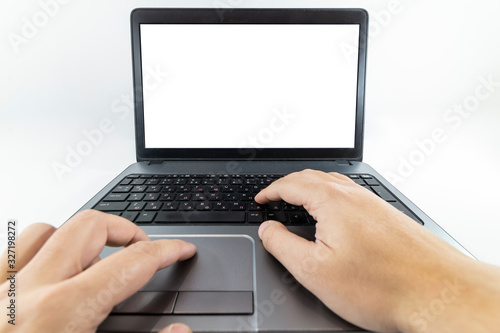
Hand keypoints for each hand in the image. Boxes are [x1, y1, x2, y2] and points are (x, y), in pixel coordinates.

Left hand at [0, 210, 194, 332]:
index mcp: (63, 315)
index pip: (132, 264)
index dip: (166, 251)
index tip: (181, 251)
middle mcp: (28, 294)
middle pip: (89, 227)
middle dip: (127, 230)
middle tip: (144, 250)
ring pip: (46, 232)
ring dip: (80, 239)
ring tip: (98, 259)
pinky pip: (9, 254)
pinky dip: (36, 252)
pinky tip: (48, 273)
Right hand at [255, 169, 496, 332]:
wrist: (437, 293)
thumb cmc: (381, 285)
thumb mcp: (314, 270)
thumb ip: (282, 245)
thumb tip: (267, 228)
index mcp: (333, 201)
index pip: (292, 184)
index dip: (271, 191)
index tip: (261, 198)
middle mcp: (355, 195)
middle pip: (313, 177)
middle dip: (289, 185)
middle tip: (275, 197)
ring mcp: (374, 203)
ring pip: (334, 184)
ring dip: (310, 188)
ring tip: (298, 201)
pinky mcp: (387, 215)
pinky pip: (351, 195)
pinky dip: (331, 197)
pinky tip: (333, 215)